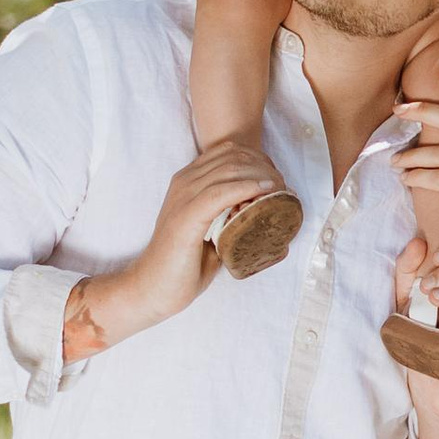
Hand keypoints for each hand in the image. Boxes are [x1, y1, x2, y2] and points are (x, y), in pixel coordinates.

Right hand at [71, 141, 283, 351]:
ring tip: (280, 191)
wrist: (154, 287)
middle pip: (233, 156)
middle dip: (265, 166)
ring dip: (261, 175)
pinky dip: (247, 188)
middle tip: (284, 187)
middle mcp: (184, 182)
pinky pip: (220, 192)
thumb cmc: (185, 264)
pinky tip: (265, 193)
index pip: (228, 151)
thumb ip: (233, 221)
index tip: (277, 178)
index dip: (258, 158)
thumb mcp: (213, 233)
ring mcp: (183, 197)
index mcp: (188, 181)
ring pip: (230, 169)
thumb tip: (273, 226)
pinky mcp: (186, 217)